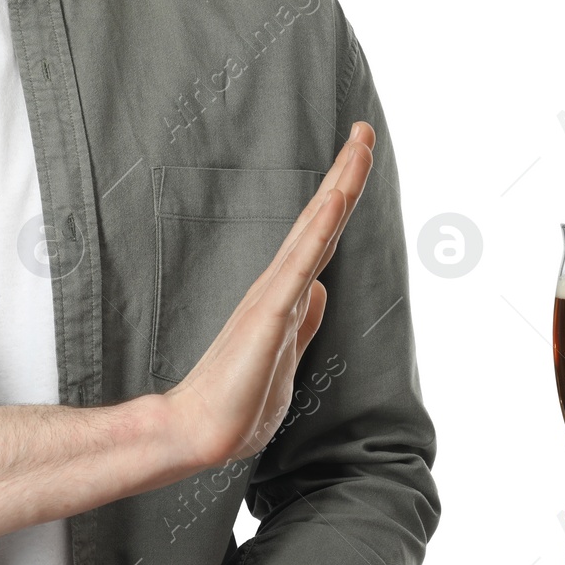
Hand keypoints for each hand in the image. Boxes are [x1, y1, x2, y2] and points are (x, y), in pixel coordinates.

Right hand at [163, 122, 375, 465]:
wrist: (199, 433)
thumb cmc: (236, 403)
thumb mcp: (285, 357)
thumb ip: (302, 322)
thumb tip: (319, 291)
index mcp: (284, 297)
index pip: (320, 239)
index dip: (341, 199)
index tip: (358, 159)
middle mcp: (278, 287)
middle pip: (320, 221)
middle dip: (346, 174)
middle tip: (365, 130)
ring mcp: (273, 297)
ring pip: (313, 231)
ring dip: (339, 187)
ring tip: (360, 146)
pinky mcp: (269, 314)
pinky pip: (299, 264)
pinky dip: (319, 230)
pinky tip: (335, 201)